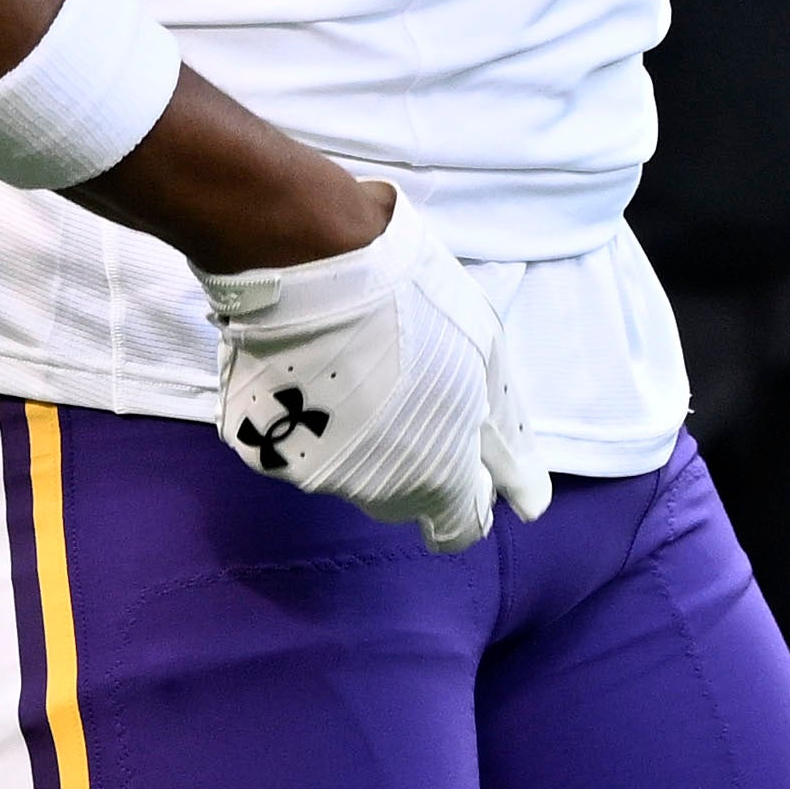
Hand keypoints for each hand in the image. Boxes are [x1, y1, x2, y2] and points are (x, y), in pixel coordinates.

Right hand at [197, 199, 551, 549]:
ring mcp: (308, 469)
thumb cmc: (415, 301)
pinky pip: (294, 440)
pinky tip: (311, 364)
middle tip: (409, 386)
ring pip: (349, 467)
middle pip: (402, 497)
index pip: (457, 529)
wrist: (310, 259)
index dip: (466, 491)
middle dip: (413, 457)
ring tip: (358, 362)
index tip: (461, 449)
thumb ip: (507, 442)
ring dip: (360, 433)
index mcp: (436, 476)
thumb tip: (532, 504)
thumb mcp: (487, 359)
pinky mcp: (257, 441)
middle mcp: (372, 489)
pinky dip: (307, 415)